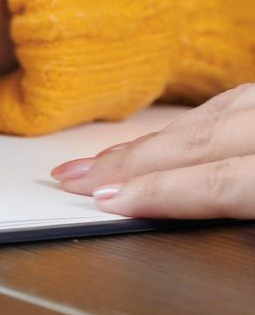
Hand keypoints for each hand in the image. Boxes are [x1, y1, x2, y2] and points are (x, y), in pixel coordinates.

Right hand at [53, 85, 254, 217]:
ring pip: (212, 113)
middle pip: (200, 141)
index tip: (107, 201)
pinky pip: (236, 100)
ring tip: (103, 158)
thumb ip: (235, 203)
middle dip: (130, 162)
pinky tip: (166, 134)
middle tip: (77, 178)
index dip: (157, 193)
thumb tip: (173, 214)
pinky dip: (190, 121)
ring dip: (150, 141)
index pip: (217, 181)